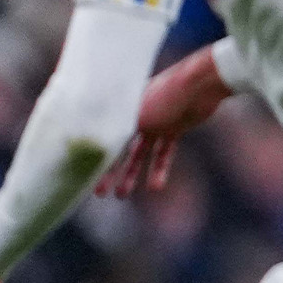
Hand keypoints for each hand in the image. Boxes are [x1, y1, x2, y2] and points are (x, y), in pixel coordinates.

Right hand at [97, 47, 231, 198]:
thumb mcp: (134, 115)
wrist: (198, 87)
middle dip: (108, 171)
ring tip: (121, 195)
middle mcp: (134, 115)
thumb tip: (90, 147)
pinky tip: (156, 187)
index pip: (102, 138)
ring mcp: (155, 121)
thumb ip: (114, 130)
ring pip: (140, 153)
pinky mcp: (174, 127)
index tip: (84, 176)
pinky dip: (160, 168)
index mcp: (120, 109)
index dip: (93, 159)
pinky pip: (164, 152)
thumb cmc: (164, 95)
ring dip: (131, 174)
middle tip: (99, 194)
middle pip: (118, 148)